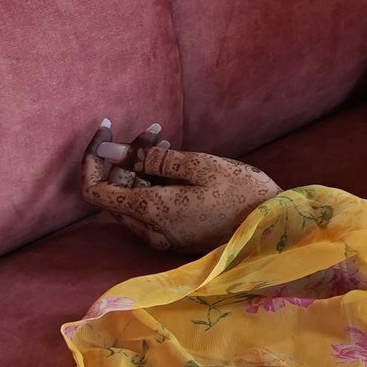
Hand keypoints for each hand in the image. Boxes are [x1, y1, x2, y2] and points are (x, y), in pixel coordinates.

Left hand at [80, 118, 279, 255]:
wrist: (274, 229)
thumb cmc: (242, 193)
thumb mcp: (200, 166)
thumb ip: (150, 158)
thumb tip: (109, 150)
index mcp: (150, 210)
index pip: (94, 189)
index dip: (92, 158)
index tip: (105, 131)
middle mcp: (149, 229)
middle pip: (114, 191)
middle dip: (124, 157)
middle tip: (152, 129)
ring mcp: (162, 236)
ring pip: (133, 198)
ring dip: (140, 168)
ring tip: (163, 140)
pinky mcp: (175, 236)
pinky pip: (149, 208)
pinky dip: (153, 183)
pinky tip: (173, 164)